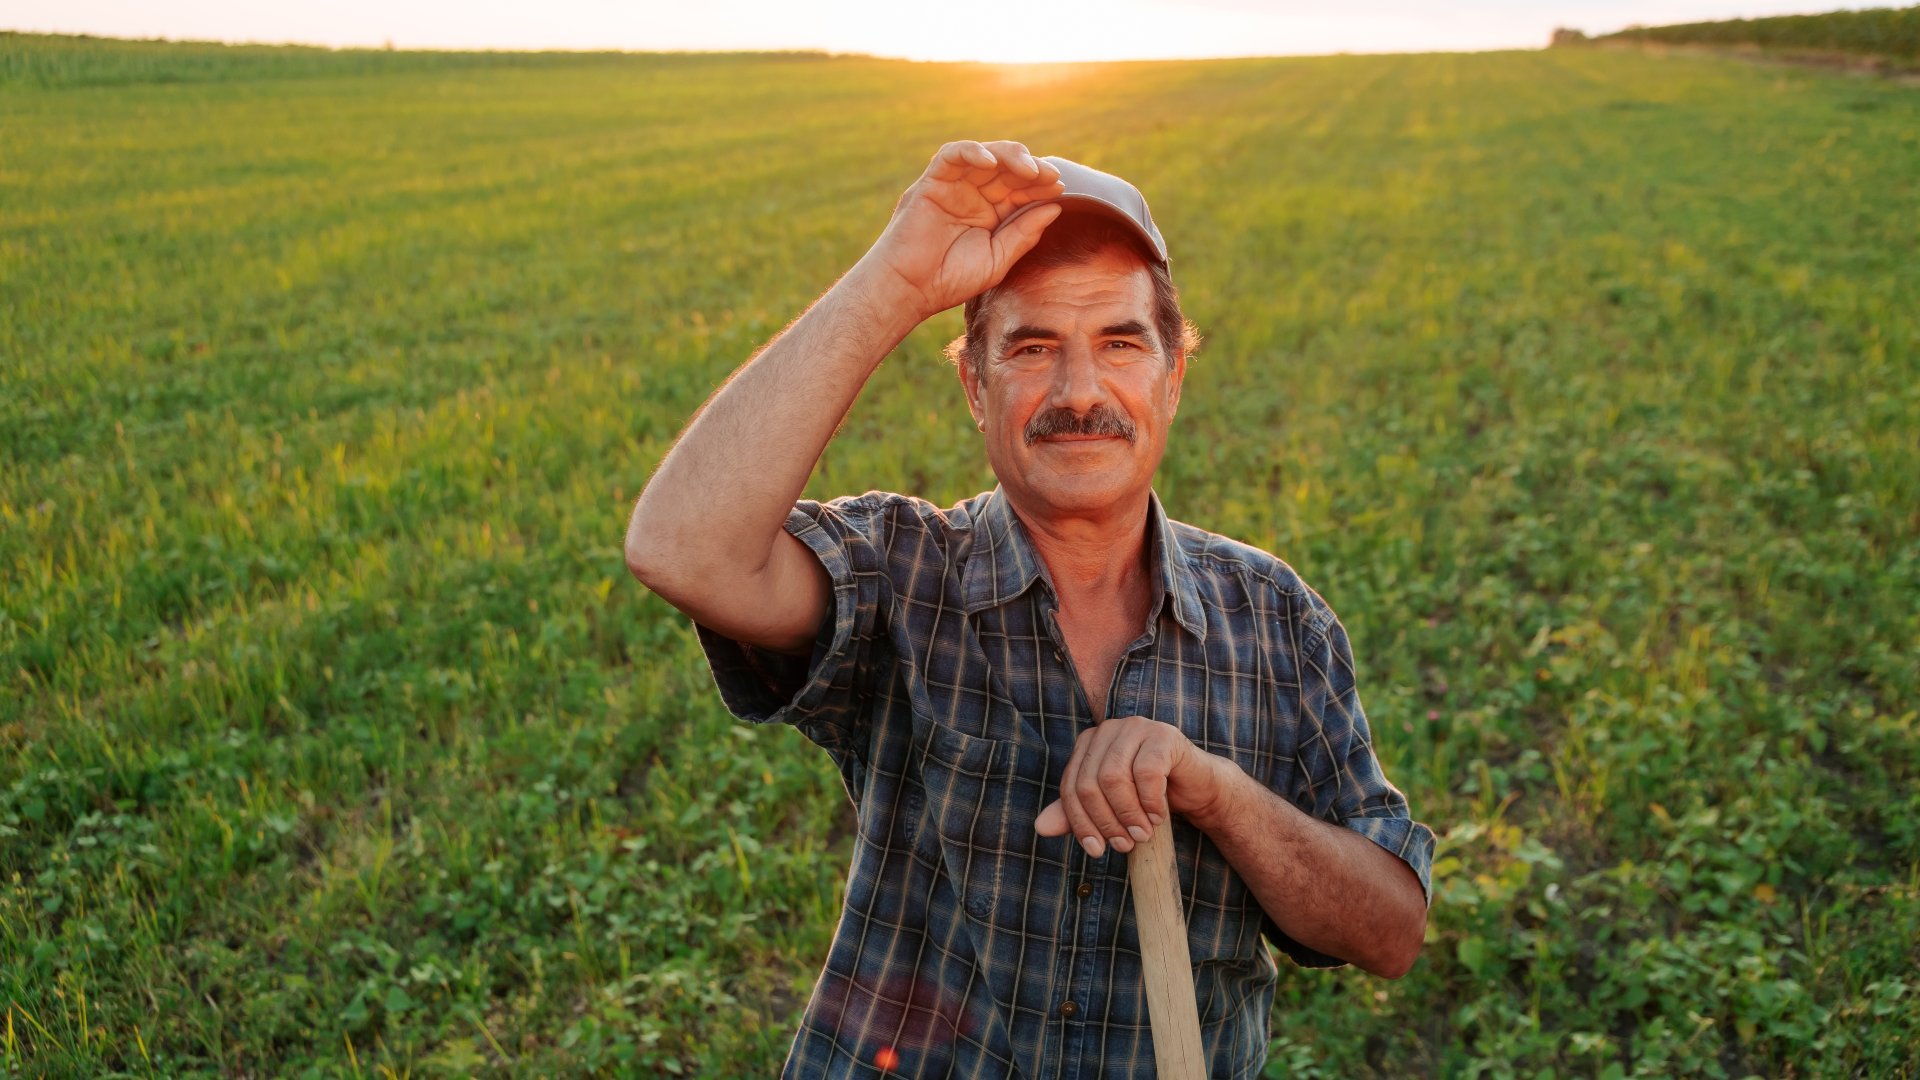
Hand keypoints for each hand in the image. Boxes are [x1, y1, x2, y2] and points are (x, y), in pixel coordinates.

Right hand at [854, 140, 1065, 321]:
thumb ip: (1024, 234)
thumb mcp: (997, 259)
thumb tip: (1055, 208)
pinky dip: (972, 152)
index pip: (1020, 188)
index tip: (1059, 188)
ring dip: (1009, 157)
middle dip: (1031, 169)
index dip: (1041, 185)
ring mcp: (953, 185)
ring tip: (1029, 169)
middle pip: (1007, 168)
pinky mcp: (932, 181)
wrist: (910, 289)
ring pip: (984, 156)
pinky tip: (991, 162)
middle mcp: (974, 194)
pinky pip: (952, 155)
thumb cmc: (950, 279)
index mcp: (991, 212)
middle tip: (1049, 176)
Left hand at [1034, 715, 1231, 857]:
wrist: (1195, 788)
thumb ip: (1076, 814)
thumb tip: (1040, 827)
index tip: (1097, 850)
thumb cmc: (1148, 797)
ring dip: (1127, 814)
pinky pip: (1147, 772)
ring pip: (1114, 777)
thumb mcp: (1108, 809)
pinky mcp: (1163, 735)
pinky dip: (1150, 801)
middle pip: (1090, 783)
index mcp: (1088, 744)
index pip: (1071, 787)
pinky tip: (1157, 816)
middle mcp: (1108, 730)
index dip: (1080, 823)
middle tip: (1124, 845)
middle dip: (1105, 821)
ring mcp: (1136, 728)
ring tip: (1141, 834)